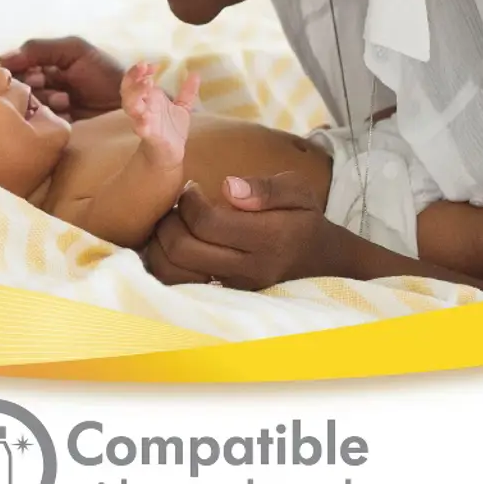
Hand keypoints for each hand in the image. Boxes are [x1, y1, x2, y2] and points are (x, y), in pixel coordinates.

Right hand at [0, 36, 123, 121]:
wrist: (129, 100)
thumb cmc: (103, 70)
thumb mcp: (73, 50)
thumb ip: (39, 49)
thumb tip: (1, 58)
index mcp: (41, 63)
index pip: (10, 67)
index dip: (12, 71)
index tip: (28, 72)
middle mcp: (39, 85)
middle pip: (15, 89)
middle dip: (32, 87)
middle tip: (46, 83)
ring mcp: (46, 107)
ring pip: (27, 107)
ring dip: (46, 102)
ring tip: (67, 99)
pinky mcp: (54, 126)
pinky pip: (40, 124)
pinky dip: (52, 117)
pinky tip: (69, 113)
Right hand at [121, 62, 200, 169]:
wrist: (171, 154)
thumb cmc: (172, 129)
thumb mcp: (182, 107)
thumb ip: (187, 92)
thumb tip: (196, 73)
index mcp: (148, 99)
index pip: (136, 80)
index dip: (139, 71)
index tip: (153, 65)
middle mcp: (142, 108)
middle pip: (128, 89)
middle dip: (133, 77)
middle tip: (143, 67)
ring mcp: (143, 121)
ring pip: (131, 106)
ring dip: (135, 94)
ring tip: (146, 84)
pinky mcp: (148, 135)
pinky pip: (141, 128)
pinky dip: (141, 123)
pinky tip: (143, 118)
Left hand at [144, 172, 355, 289]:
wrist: (321, 262)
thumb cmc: (303, 218)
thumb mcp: (297, 190)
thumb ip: (265, 188)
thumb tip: (228, 187)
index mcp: (267, 238)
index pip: (208, 222)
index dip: (190, 200)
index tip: (193, 187)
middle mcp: (248, 268)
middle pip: (183, 249)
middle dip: (170, 220)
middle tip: (178, 205)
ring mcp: (234, 287)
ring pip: (173, 272)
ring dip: (161, 243)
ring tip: (176, 223)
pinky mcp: (223, 296)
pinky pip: (180, 284)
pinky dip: (168, 262)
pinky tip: (180, 242)